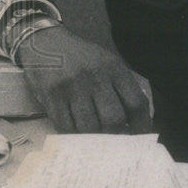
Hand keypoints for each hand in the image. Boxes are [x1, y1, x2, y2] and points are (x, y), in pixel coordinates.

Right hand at [17, 25, 151, 133]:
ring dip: (94, 140)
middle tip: (115, 145)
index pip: (136, 103)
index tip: (140, 139)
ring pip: (89, 127)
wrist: (46, 42)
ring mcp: (73, 87)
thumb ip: (122, 88)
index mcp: (115, 69)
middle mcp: (96, 77)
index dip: (141, 125)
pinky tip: (76, 137)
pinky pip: (65, 126)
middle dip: (117, 136)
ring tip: (96, 144)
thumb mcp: (108, 63)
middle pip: (114, 118)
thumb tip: (135, 121)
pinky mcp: (51, 96)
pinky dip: (73, 136)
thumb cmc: (82, 58)